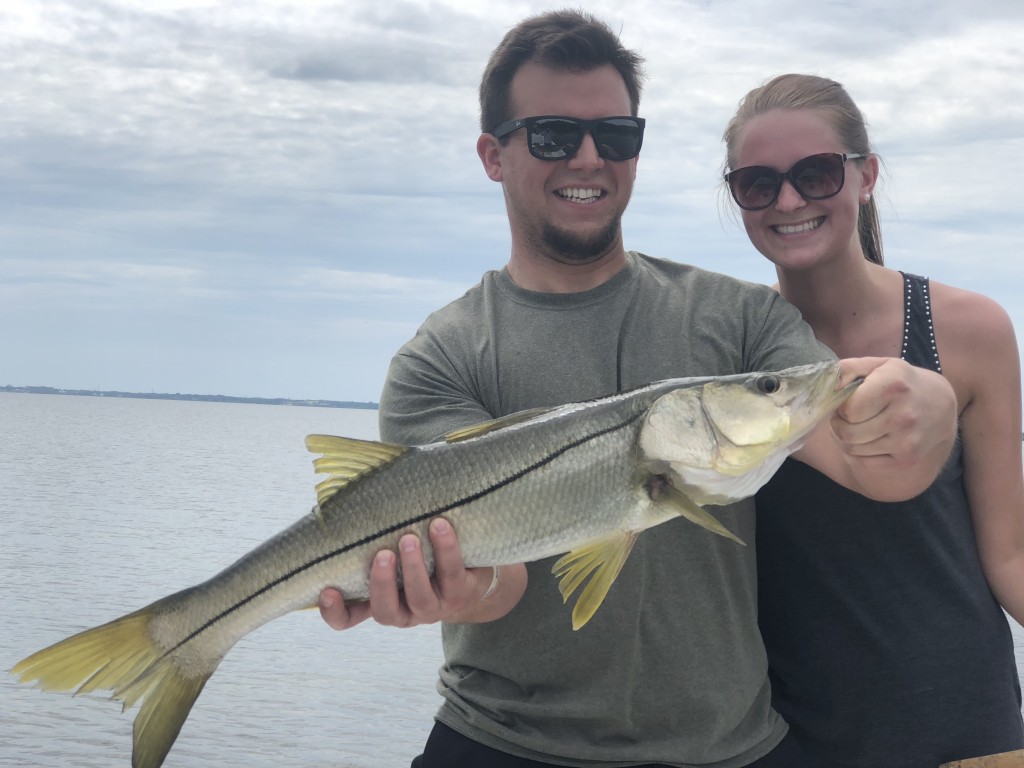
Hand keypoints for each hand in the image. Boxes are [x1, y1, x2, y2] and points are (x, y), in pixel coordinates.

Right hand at [318, 517, 522, 629]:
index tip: (326, 590)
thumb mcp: (394, 547)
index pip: (348, 618)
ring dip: (414, 568)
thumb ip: (373, 533)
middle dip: (382, 583)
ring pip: (420, 598)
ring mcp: (435, 607)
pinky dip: (446, 549)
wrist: (473, 566)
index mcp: (381, 601)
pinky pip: (452, 573)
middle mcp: (405, 611)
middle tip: (382, 554)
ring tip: (410, 539)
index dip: (334, 611)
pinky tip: (440, 526)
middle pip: (386, 611)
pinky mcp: (462, 594)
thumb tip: (349, 485)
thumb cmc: (422, 551)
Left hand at [833, 357, 956, 468]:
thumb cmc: (902, 382)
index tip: (847, 402)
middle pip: (847, 432)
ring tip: (854, 426)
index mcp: (893, 386)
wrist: (940, 406)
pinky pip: (862, 463)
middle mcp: (903, 416)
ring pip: (851, 449)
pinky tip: (864, 440)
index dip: (841, 407)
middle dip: (838, 424)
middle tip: (845, 417)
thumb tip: (828, 384)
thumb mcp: (879, 365)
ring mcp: (906, 441)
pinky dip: (855, 453)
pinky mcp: (906, 459)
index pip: (849, 409)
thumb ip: (848, 368)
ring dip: (845, 439)